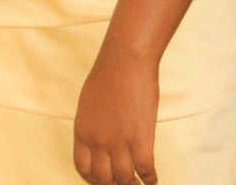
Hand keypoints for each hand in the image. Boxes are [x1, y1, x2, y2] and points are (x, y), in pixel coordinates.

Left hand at [73, 48, 159, 184]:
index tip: (103, 182)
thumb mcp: (89, 104)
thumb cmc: (108, 76)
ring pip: (124, 179)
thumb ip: (93, 125)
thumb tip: (100, 141)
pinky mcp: (140, 139)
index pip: (83, 168)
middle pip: (103, 179)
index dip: (93, 180)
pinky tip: (153, 179)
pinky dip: (150, 179)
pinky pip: (145, 169)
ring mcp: (118, 142)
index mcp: (82, 131)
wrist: (124, 61)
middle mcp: (97, 141)